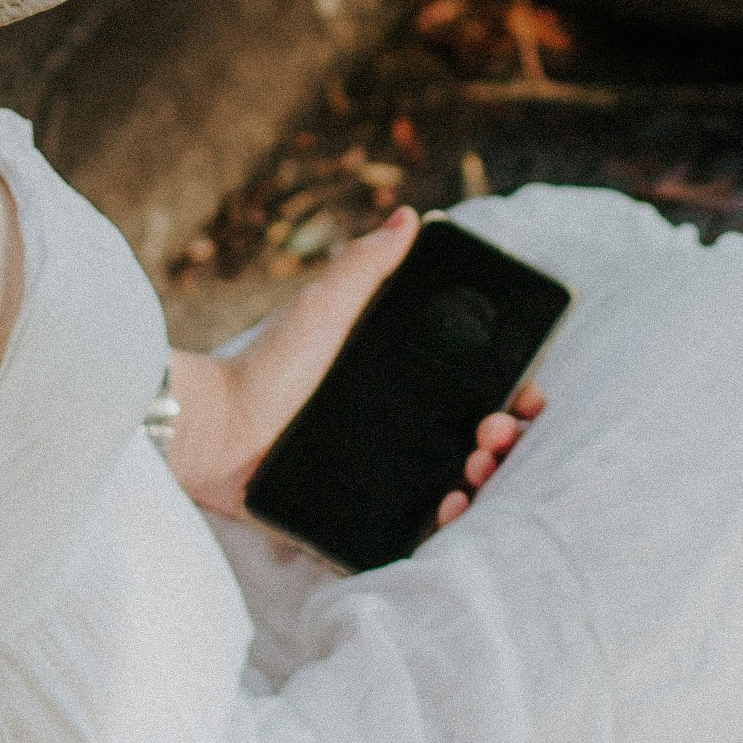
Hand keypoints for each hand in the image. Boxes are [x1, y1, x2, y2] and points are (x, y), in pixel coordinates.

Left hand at [164, 205, 549, 526]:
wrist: (217, 428)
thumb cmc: (266, 365)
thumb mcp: (324, 308)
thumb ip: (366, 265)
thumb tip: (409, 216)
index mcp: (407, 384)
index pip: (479, 393)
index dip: (514, 397)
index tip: (526, 396)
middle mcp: (405, 429)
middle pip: (481, 441)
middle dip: (506, 438)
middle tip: (493, 431)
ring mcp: (389, 473)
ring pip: (460, 485)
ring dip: (485, 479)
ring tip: (475, 467)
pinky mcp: (365, 513)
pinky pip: (419, 526)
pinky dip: (447, 520)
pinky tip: (452, 504)